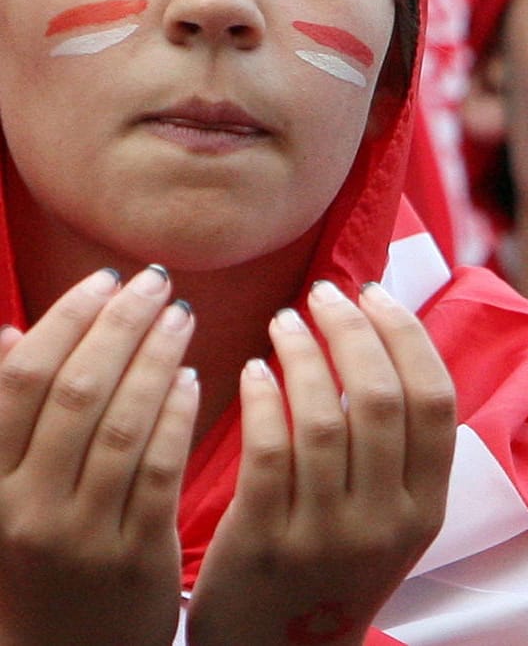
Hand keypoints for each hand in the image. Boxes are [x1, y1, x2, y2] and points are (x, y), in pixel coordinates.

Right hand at [0, 266, 196, 645]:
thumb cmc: (40, 560)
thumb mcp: (6, 494)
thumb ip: (7, 420)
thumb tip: (8, 333)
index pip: (21, 381)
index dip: (66, 319)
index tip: (108, 277)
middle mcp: (23, 506)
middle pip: (75, 391)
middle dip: (120, 325)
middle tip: (159, 282)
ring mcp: (78, 533)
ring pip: (122, 423)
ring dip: (157, 358)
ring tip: (183, 316)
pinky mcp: (133, 556)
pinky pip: (160, 469)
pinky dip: (179, 415)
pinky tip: (198, 377)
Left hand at [186, 281, 455, 645]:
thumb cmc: (334, 569)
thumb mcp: (390, 518)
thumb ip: (398, 446)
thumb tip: (390, 332)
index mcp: (427, 507)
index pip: (434, 399)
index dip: (406, 336)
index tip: (375, 293)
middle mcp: (386, 520)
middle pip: (382, 398)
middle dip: (352, 331)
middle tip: (323, 293)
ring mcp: (328, 536)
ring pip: (325, 416)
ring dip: (303, 353)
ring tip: (282, 321)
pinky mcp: (266, 545)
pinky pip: (269, 452)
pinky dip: (264, 399)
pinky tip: (252, 371)